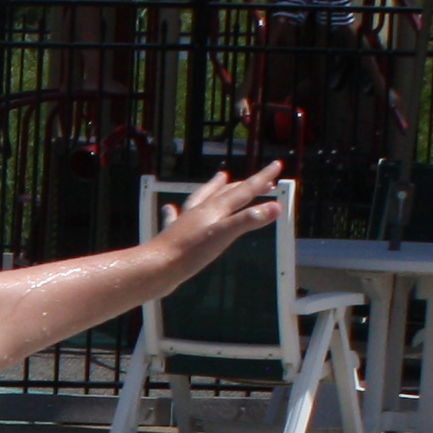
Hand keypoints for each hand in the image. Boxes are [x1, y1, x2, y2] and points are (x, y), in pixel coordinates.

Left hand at [155, 162, 282, 271]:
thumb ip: (249, 220)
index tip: (277, 165)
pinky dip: (176, 210)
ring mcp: (185, 221)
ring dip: (214, 187)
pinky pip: (175, 217)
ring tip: (221, 177)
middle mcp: (200, 210)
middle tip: (262, 180)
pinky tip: (170, 208)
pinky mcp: (173, 235)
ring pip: (202, 197)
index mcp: (215, 208)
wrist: (156, 267)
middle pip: (227, 192)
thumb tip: (276, 207)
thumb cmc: (191, 252)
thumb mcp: (225, 235)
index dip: (262, 178)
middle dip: (246, 184)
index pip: (244, 189)